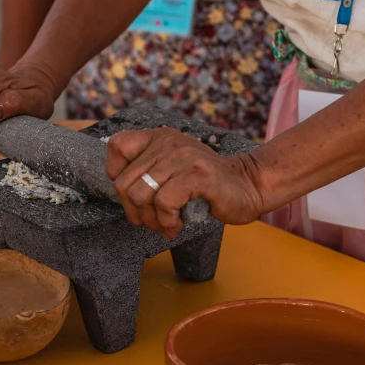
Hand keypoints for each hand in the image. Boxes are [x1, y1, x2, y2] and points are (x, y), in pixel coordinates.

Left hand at [106, 127, 264, 239]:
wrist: (248, 186)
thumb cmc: (207, 184)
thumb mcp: (173, 169)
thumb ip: (148, 172)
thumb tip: (121, 193)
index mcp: (159, 138)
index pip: (117, 147)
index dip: (116, 176)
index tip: (133, 194)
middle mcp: (168, 142)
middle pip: (124, 182)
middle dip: (134, 211)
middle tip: (150, 222)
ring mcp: (184, 157)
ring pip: (141, 194)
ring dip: (150, 220)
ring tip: (164, 226)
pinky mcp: (198, 176)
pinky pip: (165, 202)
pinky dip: (166, 221)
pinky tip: (176, 226)